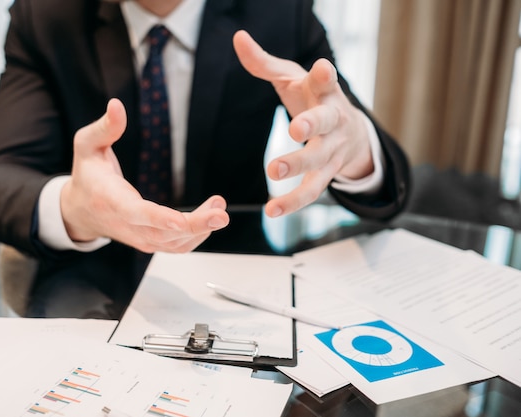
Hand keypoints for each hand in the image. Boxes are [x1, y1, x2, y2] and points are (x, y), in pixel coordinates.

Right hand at [60, 98, 229, 252]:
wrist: (80, 212)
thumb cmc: (87, 175)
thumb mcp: (86, 146)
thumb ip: (104, 127)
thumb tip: (117, 105)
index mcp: (112, 201)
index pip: (137, 213)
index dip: (159, 219)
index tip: (180, 221)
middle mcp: (128, 225)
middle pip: (164, 234)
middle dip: (196, 225)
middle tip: (222, 215)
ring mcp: (140, 238)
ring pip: (175, 243)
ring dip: (201, 228)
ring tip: (219, 207)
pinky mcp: (151, 242)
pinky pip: (177, 245)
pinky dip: (197, 234)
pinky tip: (211, 216)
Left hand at [233, 30, 374, 216]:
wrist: (352, 132)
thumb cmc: (314, 99)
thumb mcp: (292, 78)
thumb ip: (264, 63)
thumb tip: (238, 38)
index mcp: (325, 92)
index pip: (327, 81)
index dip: (325, 76)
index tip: (322, 68)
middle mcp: (334, 120)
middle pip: (326, 122)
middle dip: (312, 124)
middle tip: (295, 129)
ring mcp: (333, 149)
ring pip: (320, 160)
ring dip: (299, 166)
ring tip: (273, 171)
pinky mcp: (327, 174)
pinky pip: (312, 191)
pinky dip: (292, 202)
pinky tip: (272, 210)